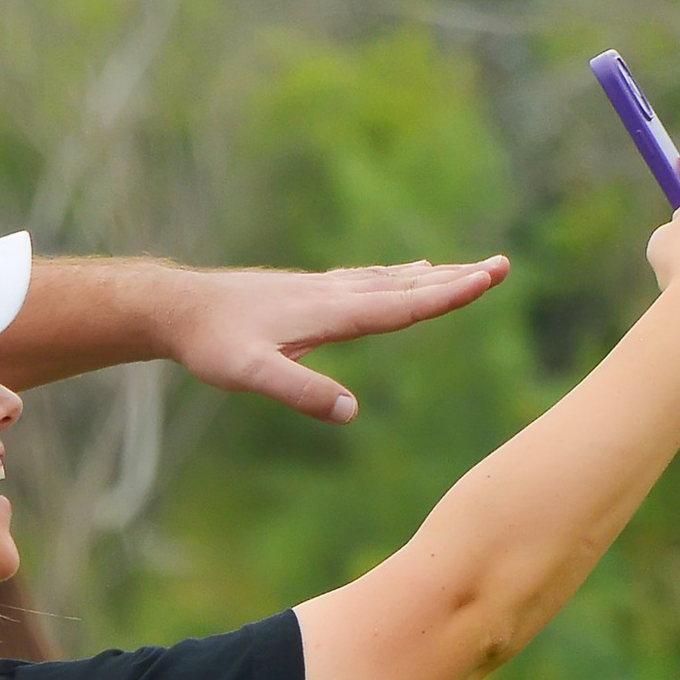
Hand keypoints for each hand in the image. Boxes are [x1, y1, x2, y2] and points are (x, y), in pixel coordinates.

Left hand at [167, 255, 511, 424]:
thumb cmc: (211, 344)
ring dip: (433, 276)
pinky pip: (367, 281)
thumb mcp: (249, 376)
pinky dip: (398, 277)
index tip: (488, 279)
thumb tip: (350, 413)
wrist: (177, 308)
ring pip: (389, 280)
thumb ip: (299, 391)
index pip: (400, 306)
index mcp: (329, 312)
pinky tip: (405, 274)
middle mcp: (332, 293)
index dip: (446, 295)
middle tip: (502, 266)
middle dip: (456, 279)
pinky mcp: (308, 293)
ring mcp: (321, 290)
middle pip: (406, 286)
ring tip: (468, 269)